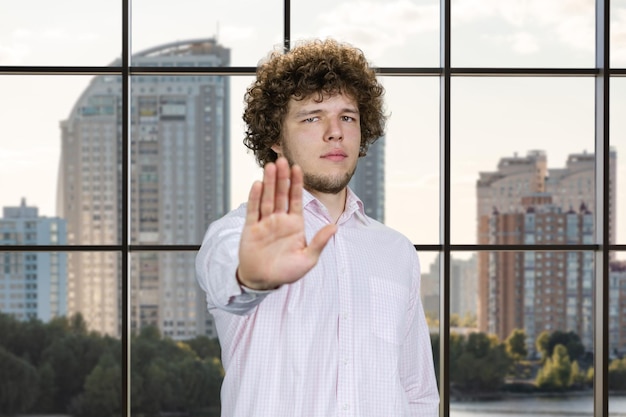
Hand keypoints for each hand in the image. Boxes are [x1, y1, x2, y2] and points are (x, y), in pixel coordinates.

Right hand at [237, 157, 336, 289]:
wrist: (263, 281)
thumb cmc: (286, 272)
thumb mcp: (307, 259)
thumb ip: (319, 242)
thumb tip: (335, 228)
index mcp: (294, 224)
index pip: (296, 199)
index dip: (297, 183)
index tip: (298, 168)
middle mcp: (279, 220)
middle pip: (281, 194)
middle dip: (282, 177)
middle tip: (282, 160)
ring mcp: (265, 222)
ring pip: (267, 198)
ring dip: (269, 183)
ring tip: (270, 166)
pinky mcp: (251, 228)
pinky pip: (253, 210)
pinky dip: (255, 198)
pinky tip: (257, 184)